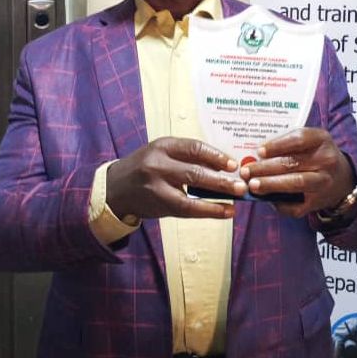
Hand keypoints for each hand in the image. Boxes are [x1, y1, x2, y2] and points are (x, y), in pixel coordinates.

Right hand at [106, 137, 246, 220]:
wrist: (116, 188)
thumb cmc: (146, 167)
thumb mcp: (163, 153)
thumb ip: (187, 156)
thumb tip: (223, 165)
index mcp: (163, 146)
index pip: (194, 148)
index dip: (216, 156)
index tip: (233, 163)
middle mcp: (158, 164)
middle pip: (195, 171)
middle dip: (221, 179)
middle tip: (241, 183)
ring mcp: (157, 186)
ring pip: (191, 194)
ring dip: (217, 197)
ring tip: (236, 199)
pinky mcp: (158, 205)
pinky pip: (187, 210)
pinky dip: (209, 211)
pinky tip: (225, 211)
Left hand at [239, 128, 355, 218]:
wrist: (342, 179)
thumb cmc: (316, 156)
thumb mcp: (309, 142)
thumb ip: (286, 144)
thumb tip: (254, 154)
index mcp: (321, 139)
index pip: (299, 139)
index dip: (277, 145)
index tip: (259, 151)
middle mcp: (326, 160)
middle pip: (292, 163)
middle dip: (265, 168)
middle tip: (246, 171)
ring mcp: (323, 182)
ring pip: (295, 183)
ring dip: (271, 184)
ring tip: (252, 185)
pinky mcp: (318, 202)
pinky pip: (296, 205)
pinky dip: (279, 203)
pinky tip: (266, 199)